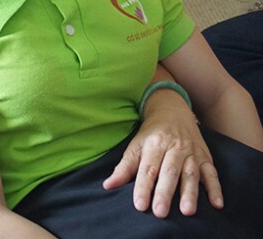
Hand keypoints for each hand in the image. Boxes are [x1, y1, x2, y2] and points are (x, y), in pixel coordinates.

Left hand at [102, 90, 221, 217]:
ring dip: (190, 193)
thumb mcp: (135, 146)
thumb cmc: (151, 135)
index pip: (147, 169)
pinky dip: (216, 188)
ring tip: (187, 212)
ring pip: (191, 174)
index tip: (140, 205)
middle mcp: (174, 148)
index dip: (143, 187)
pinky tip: (217, 204)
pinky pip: (212, 173)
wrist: (172, 111)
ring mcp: (191, 153)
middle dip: (165, 193)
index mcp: (154, 145)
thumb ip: (124, 168)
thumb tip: (108, 186)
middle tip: (160, 212)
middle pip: (169, 172)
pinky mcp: (206, 157)